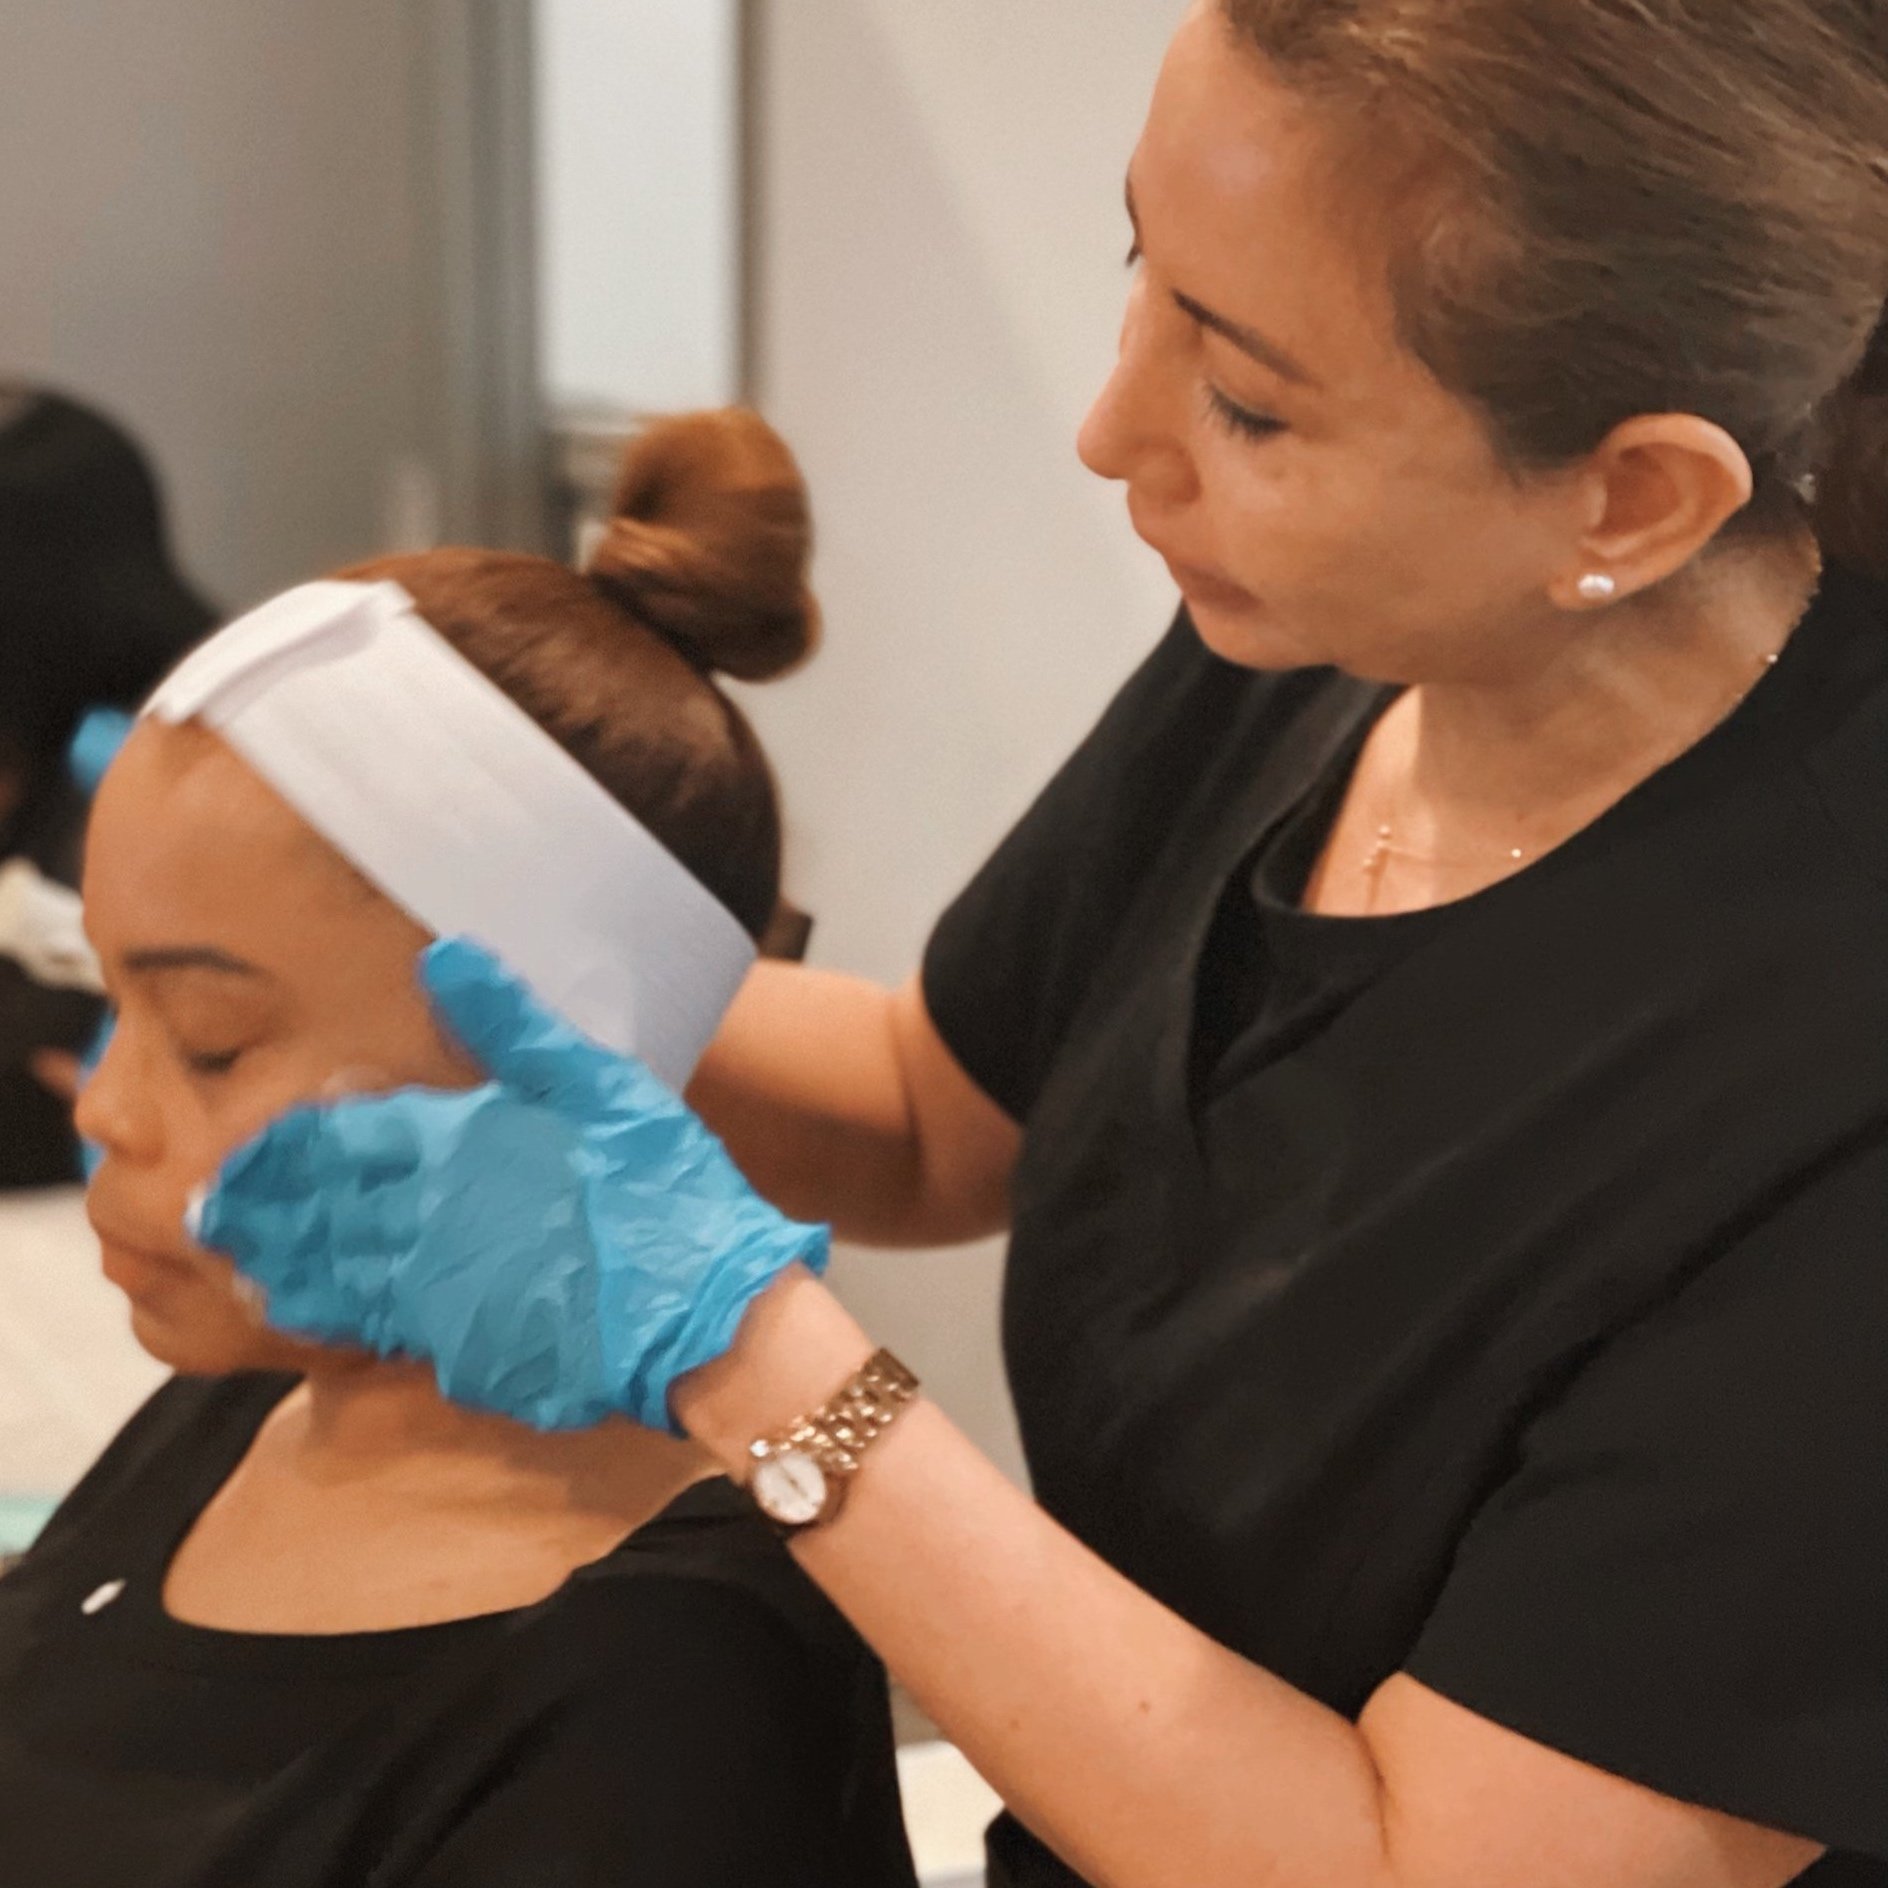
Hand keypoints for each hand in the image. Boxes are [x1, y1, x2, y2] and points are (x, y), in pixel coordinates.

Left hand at [193, 938, 829, 1432]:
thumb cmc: (660, 1190)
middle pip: (313, 1212)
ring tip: (237, 1264)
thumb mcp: (600, 1083)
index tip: (241, 1144)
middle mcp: (424, 1223)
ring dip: (276, 1267)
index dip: (280, 1142)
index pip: (334, 1138)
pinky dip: (329, 1323)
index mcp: (452, 1147)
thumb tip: (445, 952)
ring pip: (328, 1279)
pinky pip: (373, 1335)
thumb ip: (512, 1024)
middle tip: (205, 1209)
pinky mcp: (460, 1355)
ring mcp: (435, 1298)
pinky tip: (317, 1321)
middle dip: (256, 1209)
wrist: (701, 1317)